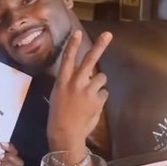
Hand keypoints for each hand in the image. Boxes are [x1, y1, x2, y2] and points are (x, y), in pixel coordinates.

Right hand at [47, 30, 111, 162]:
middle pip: (90, 60)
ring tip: (90, 96)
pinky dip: (100, 98)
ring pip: (101, 78)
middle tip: (108, 34)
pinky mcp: (98, 100)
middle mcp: (75, 83)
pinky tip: (93, 106)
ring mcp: (88, 91)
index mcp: (62, 81)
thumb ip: (70, 83)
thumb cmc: (58, 115)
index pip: (67, 59)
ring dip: (99, 84)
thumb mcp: (58, 95)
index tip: (78, 32)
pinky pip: (104, 94)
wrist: (65, 133)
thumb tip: (85, 75)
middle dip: (100, 46)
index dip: (72, 44)